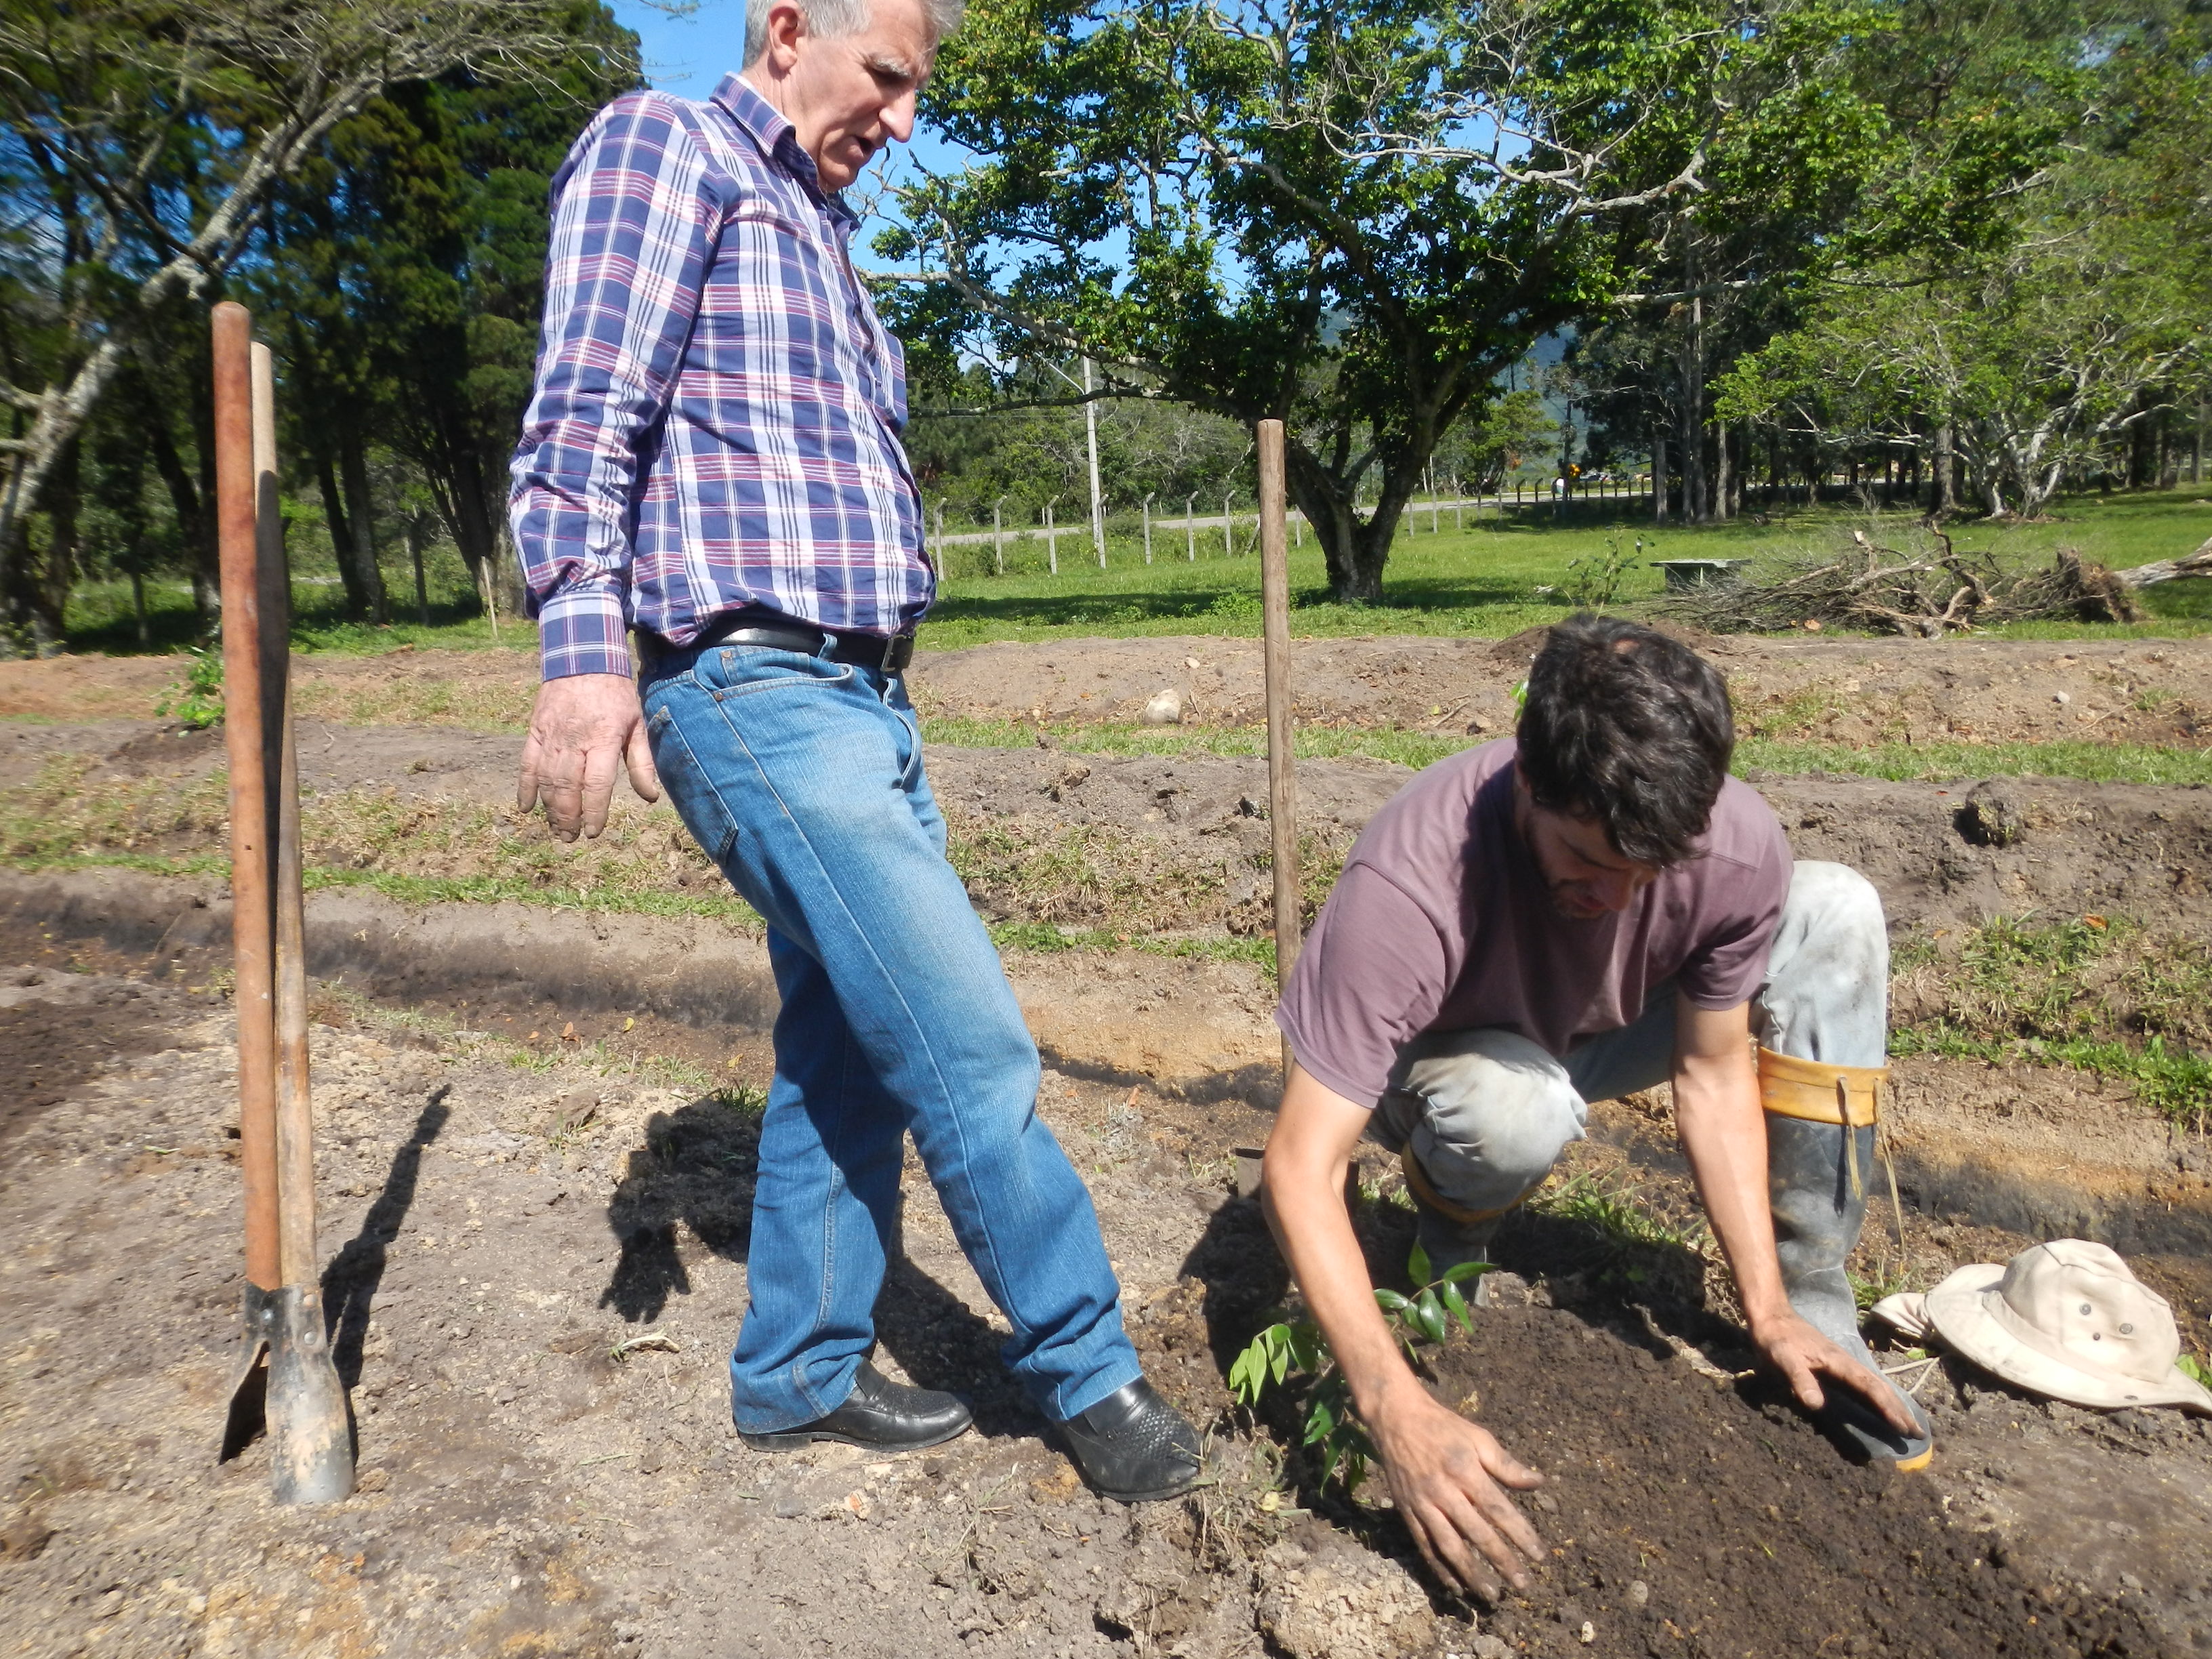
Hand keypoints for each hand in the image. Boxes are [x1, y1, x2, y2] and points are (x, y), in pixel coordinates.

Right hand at [517, 673, 662, 840]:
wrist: (582, 658)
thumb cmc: (616, 695)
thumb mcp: (637, 724)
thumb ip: (643, 763)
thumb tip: (650, 797)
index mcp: (603, 739)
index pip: (596, 784)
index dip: (595, 811)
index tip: (595, 831)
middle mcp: (574, 740)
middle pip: (567, 788)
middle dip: (569, 818)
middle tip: (572, 838)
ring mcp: (551, 736)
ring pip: (546, 780)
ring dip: (549, 809)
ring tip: (557, 830)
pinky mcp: (535, 732)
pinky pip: (526, 764)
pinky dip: (524, 788)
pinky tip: (525, 808)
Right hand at [1369, 1386, 1546, 1599]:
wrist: (1397, 1418)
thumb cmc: (1444, 1427)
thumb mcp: (1479, 1438)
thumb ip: (1506, 1465)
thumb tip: (1538, 1483)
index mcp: (1466, 1471)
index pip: (1499, 1510)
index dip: (1520, 1535)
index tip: (1539, 1555)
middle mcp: (1444, 1491)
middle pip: (1477, 1533)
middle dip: (1502, 1561)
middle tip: (1522, 1584)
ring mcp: (1423, 1504)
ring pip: (1449, 1546)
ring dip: (1471, 1573)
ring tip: (1491, 1594)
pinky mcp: (1407, 1511)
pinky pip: (1424, 1545)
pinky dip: (1439, 1568)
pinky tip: (1454, 1585)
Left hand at [1750, 1309, 1919, 1435]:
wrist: (1772, 1317)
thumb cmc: (1777, 1339)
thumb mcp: (1784, 1359)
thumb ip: (1800, 1379)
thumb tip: (1817, 1405)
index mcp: (1839, 1362)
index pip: (1870, 1387)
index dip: (1887, 1408)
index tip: (1904, 1427)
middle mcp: (1847, 1363)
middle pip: (1880, 1388)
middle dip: (1900, 1410)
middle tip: (1918, 1434)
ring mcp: (1843, 1365)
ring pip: (1876, 1386)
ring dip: (1894, 1405)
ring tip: (1909, 1425)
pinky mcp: (1837, 1367)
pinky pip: (1865, 1384)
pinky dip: (1880, 1397)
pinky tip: (1883, 1406)